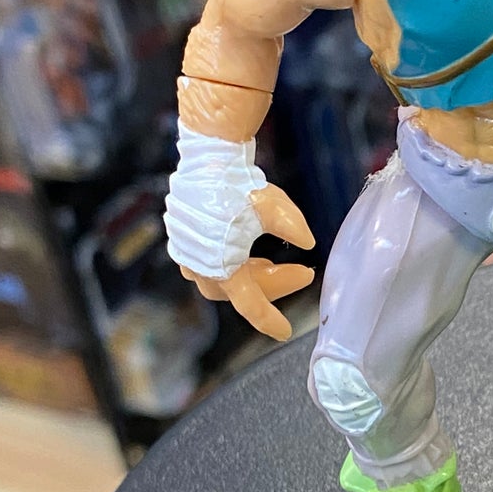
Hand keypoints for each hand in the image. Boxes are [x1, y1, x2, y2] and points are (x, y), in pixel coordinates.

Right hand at [180, 184, 314, 340]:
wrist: (207, 159)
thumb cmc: (239, 185)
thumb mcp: (275, 208)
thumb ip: (294, 228)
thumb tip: (309, 243)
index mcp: (222, 267)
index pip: (251, 305)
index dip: (270, 321)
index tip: (286, 332)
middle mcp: (200, 267)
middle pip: (240, 293)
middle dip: (270, 286)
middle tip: (300, 274)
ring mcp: (188, 254)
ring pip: (223, 280)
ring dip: (251, 276)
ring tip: (272, 262)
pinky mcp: (183, 240)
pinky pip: (208, 264)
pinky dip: (232, 264)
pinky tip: (246, 252)